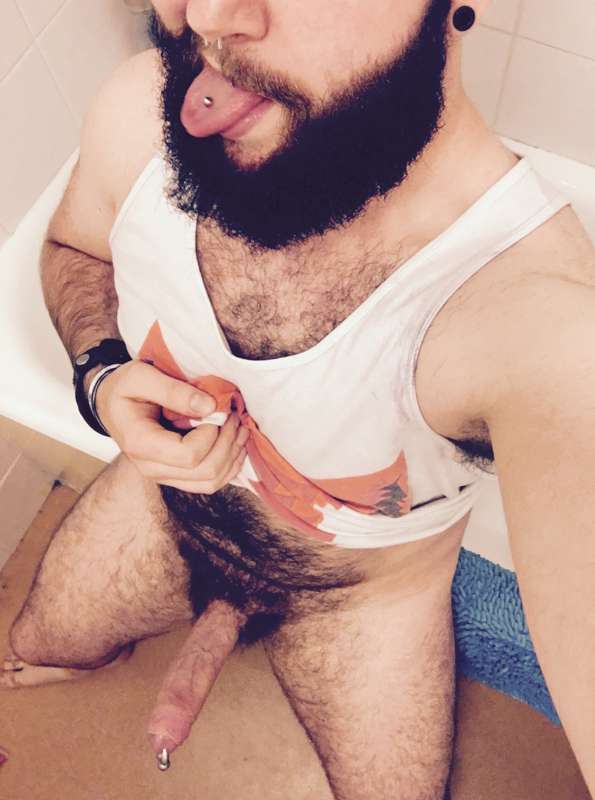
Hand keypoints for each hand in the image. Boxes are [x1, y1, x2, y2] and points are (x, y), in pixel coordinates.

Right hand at [94, 360, 248, 492]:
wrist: (111, 404)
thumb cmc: (124, 388)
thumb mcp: (141, 376)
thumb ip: (173, 390)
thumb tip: (210, 406)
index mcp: (140, 444)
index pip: (189, 455)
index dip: (211, 434)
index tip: (216, 409)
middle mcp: (151, 468)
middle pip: (205, 472)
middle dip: (228, 443)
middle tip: (234, 415)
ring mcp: (164, 475)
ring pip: (211, 481)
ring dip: (233, 455)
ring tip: (239, 427)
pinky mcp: (176, 476)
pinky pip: (210, 482)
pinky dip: (229, 464)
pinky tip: (235, 443)